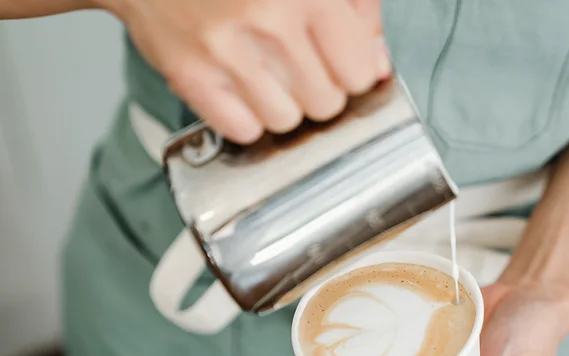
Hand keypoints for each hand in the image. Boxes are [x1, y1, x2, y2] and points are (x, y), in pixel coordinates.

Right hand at [101, 0, 389, 142]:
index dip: (353, 73)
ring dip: (282, 106)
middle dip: (318, 90)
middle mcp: (270, 19)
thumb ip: (359, 9)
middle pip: (326, 103)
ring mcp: (227, 50)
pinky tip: (240, 88)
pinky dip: (246, 118)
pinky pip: (243, 130)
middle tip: (296, 64)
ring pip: (287, 121)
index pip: (360, 73)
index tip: (338, 64)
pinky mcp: (190, 74)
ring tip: (265, 73)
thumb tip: (378, 67)